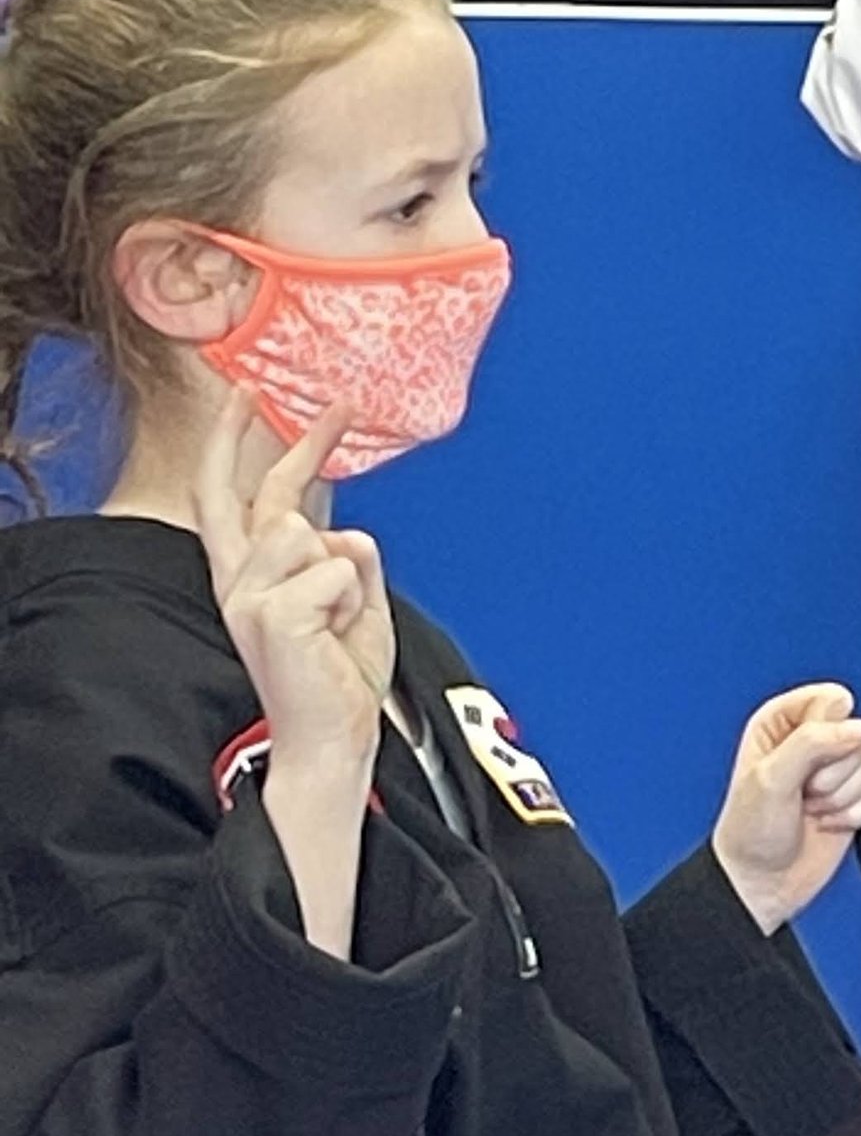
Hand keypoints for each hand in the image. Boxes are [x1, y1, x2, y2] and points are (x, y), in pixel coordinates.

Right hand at [196, 391, 393, 773]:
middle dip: (304, 443)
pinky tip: (335, 634)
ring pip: (311, 533)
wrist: (333, 739)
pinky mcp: (272, 612)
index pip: (233, 495)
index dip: (235, 441)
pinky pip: (336, 567)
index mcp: (252, 577)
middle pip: (268, 497)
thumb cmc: (338, 681)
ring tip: (337, 624)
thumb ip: (343, 557)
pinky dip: (351, 599)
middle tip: (340, 405)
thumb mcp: (352, 602)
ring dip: (345, 577)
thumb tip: (342, 528)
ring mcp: (250, 596)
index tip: (251, 396)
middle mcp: (241, 582)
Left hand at [711, 684, 860, 934]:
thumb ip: (812, 743)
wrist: (762, 883)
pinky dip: (858, 814)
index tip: (800, 760)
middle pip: (859, 733)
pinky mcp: (858, 798)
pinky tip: (828, 824)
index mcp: (784, 722)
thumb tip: (858, 730)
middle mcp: (814, 741)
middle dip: (834, 773)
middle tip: (803, 793)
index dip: (824, 731)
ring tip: (812, 810)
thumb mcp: (770, 777)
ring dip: (844, 796)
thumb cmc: (750, 832)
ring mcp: (839, 770)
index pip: (832, 700)